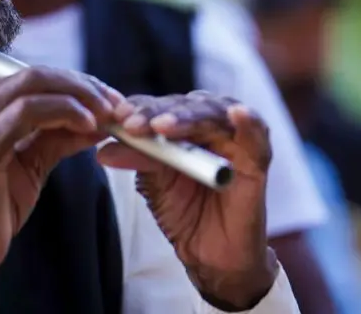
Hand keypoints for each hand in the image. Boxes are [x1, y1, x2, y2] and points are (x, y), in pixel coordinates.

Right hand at [0, 67, 121, 313]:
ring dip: (79, 96)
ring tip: (107, 114)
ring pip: (34, 84)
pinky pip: (30, 111)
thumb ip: (60, 136)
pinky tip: (87, 126)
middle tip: (114, 102)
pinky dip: (65, 111)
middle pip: (35, 75)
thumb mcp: (31, 163)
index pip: (31, 78)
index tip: (107, 98)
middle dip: (81, 85)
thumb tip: (100, 120)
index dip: (73, 83)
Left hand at [97, 91, 277, 310]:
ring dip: (188, 118)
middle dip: (157, 112)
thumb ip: (138, 159)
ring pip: (213, 115)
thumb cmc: (184, 211)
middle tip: (133, 124)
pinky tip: (238, 114)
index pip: (161, 105)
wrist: (211, 254)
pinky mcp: (258, 159)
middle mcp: (210, 123)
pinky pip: (257, 135)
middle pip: (186, 105)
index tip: (117, 117)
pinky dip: (249, 123)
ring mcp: (235, 138)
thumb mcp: (155, 182)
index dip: (140, 107)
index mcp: (184, 123)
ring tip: (164, 125)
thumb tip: (103, 150)